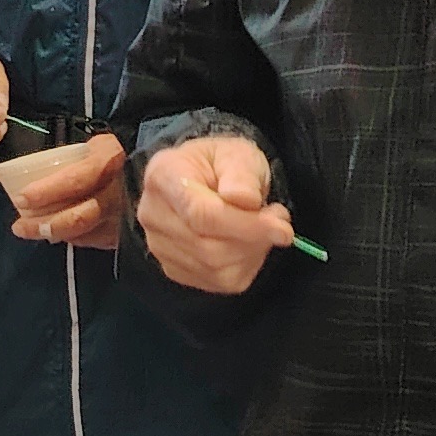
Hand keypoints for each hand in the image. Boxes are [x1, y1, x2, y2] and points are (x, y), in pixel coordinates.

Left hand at [0, 133, 126, 249]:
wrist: (160, 168)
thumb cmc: (122, 152)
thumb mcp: (100, 145)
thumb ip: (76, 159)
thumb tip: (39, 172)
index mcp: (109, 161)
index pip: (75, 180)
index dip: (47, 191)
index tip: (21, 198)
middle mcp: (119, 192)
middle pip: (78, 216)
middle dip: (44, 224)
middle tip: (20, 227)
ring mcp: (126, 216)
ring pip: (85, 233)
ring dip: (55, 234)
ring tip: (31, 231)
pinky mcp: (130, 232)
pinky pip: (96, 239)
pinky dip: (75, 238)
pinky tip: (60, 234)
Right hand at [134, 134, 297, 291]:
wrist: (204, 178)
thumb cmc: (221, 164)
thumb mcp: (238, 153)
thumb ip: (242, 174)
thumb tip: (244, 199)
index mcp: (163, 177)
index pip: (200, 214)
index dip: (245, 225)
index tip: (282, 228)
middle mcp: (152, 214)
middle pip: (208, 247)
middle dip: (254, 240)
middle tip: (279, 221)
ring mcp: (159, 246)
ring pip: (216, 268)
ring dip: (252, 253)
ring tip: (262, 227)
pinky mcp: (174, 269)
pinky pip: (219, 281)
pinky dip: (244, 266)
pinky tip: (246, 244)